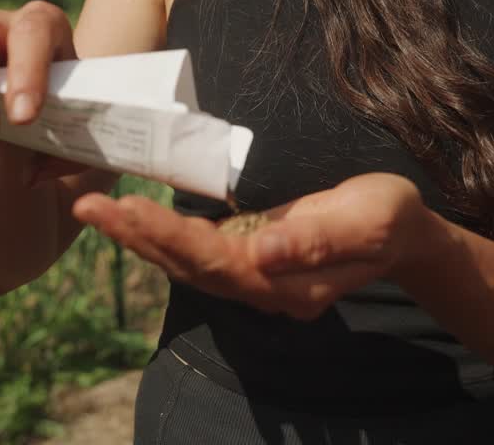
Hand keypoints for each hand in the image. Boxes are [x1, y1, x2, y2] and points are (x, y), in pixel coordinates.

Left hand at [72, 173, 431, 319]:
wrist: (405, 233)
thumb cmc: (390, 219)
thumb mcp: (370, 221)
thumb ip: (318, 240)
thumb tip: (263, 251)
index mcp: (287, 284)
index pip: (215, 263)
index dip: (168, 237)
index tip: (127, 208)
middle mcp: (263, 287)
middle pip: (188, 267)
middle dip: (136, 236)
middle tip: (88, 204)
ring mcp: (255, 276)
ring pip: (185, 262)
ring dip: (138, 237)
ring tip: (95, 208)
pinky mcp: (250, 256)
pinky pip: (195, 250)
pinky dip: (159, 234)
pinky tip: (131, 216)